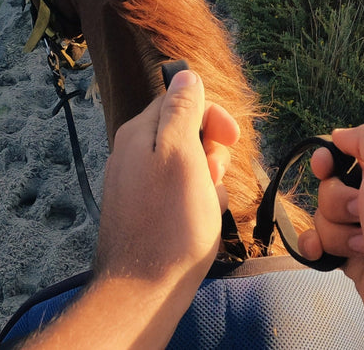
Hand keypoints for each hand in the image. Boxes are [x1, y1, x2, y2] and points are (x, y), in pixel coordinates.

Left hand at [19, 71, 240, 348]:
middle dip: (210, 152)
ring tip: (206, 206)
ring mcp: (138, 184)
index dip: (212, 116)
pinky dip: (197, 203)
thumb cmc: (170, 223)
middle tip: (212, 179)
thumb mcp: (180, 154)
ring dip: (208, 181)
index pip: (182, 100)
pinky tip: (200, 223)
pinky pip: (180, 194)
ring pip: (188, 166)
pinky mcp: (146, 212)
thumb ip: (181, 110)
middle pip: (186, 133)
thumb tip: (185, 75)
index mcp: (139, 133)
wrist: (144, 289)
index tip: (231, 138)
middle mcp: (132, 153)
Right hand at [298, 125, 363, 348]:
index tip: (323, 168)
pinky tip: (321, 254)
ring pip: (325, 219)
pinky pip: (324, 249)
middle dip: (336, 200)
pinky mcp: (358, 265)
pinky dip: (317, 249)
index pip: (350, 153)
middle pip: (331, 188)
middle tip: (362, 212)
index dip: (329, 159)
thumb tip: (340, 135)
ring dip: (336, 230)